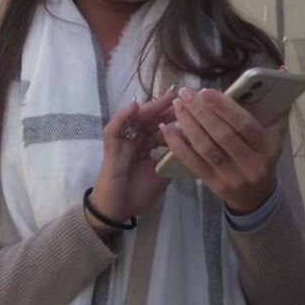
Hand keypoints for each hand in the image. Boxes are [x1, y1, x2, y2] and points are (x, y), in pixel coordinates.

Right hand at [87, 85, 177, 238]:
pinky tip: (134, 107)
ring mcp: (122, 141)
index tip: (194, 107)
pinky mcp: (111, 147)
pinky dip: (123, 117)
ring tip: (167, 97)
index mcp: (146, 144)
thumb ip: (172, 160)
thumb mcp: (162, 175)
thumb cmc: (137, 193)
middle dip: (167, 107)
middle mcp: (135, 138)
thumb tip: (192, 149)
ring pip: (136, 118)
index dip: (176, 117)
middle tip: (184, 95)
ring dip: (150, 107)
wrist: (117, 210)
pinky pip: (114, 128)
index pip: (162, 126)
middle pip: (151, 118)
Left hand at [158, 78, 286, 213]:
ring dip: (189, 125)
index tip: (205, 91)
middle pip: (222, 136)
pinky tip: (168, 129)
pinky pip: (193, 163)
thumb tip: (282, 69)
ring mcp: (232, 177)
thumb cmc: (265, 155)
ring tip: (178, 106)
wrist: (257, 196)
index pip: (244, 125)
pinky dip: (178, 145)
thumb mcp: (276, 134)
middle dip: (201, 112)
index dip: (224, 107)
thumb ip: (276, 104)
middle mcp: (251, 164)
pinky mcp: (214, 185)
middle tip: (186, 94)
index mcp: (268, 148)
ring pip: (206, 148)